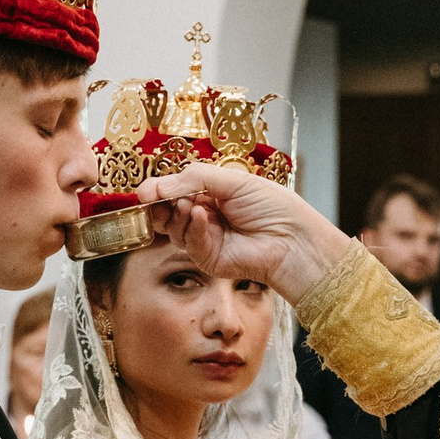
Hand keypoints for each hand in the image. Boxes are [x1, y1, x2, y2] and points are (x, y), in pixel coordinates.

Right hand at [136, 164, 352, 303]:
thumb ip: (194, 178)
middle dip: (161, 203)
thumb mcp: (233, 180)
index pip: (177, 190)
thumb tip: (156, 185)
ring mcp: (206, 239)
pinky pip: (189, 242)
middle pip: (168, 211)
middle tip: (156, 196)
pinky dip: (192, 227)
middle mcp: (206, 216)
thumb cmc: (273, 206)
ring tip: (188, 204)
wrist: (293, 239)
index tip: (147, 189)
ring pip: (174, 227)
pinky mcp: (208, 259)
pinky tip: (202, 215)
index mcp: (212, 194)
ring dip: (176, 213)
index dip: (160, 189)